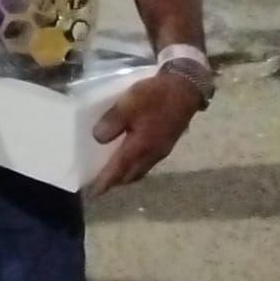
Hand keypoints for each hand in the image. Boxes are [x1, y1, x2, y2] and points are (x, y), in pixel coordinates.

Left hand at [88, 71, 201, 196]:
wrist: (186, 87)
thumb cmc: (155, 96)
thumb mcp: (128, 104)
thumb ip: (111, 123)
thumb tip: (98, 139)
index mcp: (140, 147)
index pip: (119, 170)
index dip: (105, 182)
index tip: (93, 193)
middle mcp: (152, 154)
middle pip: (131, 175)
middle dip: (116, 181)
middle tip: (102, 183)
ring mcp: (162, 149)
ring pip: (141, 169)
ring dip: (127, 174)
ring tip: (115, 173)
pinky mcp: (167, 142)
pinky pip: (148, 162)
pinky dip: (136, 165)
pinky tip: (132, 156)